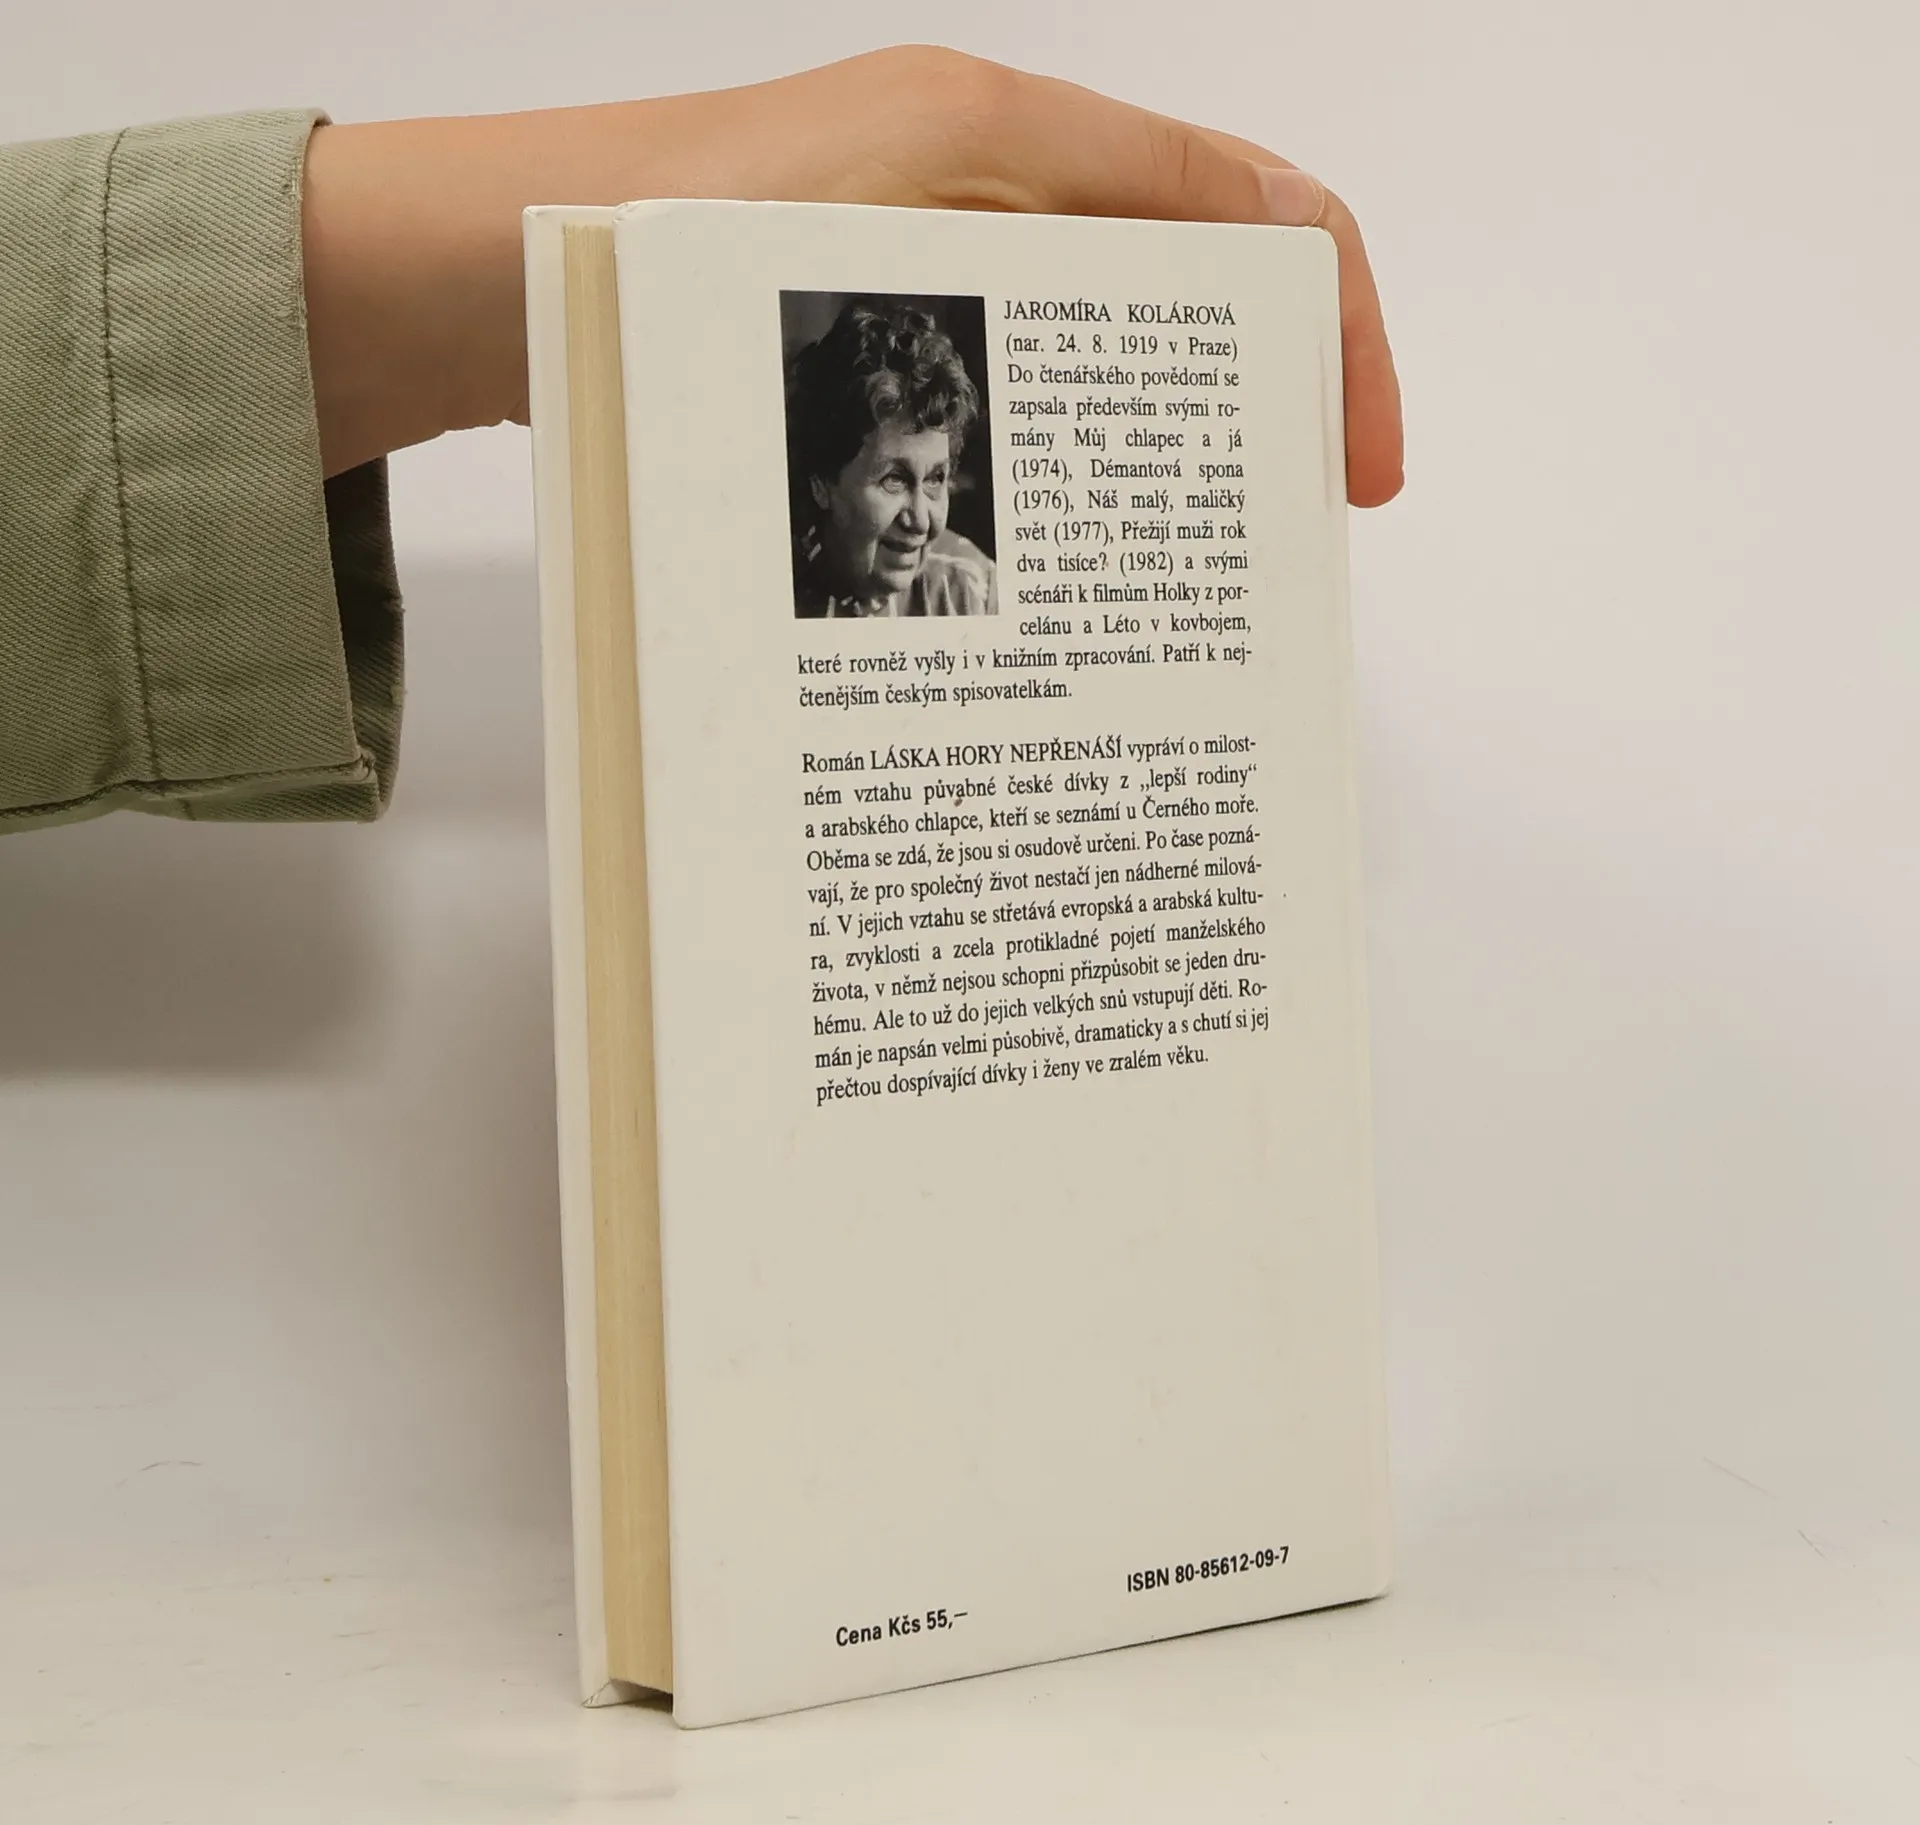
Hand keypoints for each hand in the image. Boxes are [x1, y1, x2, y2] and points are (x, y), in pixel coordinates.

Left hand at [301, 46, 1401, 504]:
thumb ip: (1056, 253)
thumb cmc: (633, 250)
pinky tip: (1051, 558)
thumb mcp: (864, 244)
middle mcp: (967, 180)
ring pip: (1094, 350)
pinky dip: (1052, 466)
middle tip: (1276, 549)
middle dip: (1257, 405)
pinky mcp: (854, 330)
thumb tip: (1241, 285)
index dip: (1332, 331)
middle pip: (1186, 281)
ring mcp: (911, 256)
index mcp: (997, 127)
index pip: (1243, 208)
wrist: (452, 282)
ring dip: (1154, 454)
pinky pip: (998, 389)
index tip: (1356, 469)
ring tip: (1180, 582)